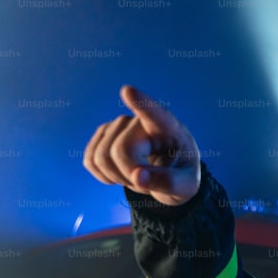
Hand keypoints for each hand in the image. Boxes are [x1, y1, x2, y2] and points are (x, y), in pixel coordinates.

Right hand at [83, 85, 200, 206]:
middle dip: (130, 176)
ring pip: (101, 158)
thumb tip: (136, 176)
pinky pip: (90, 162)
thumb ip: (169, 183)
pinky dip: (105, 176)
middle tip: (150, 180)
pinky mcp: (102, 134)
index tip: (128, 91)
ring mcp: (118, 125)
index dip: (139, 103)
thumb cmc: (181, 175)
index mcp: (170, 129)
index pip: (154, 113)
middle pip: (120, 151)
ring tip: (140, 175)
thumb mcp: (187, 186)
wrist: (169, 172)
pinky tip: (123, 173)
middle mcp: (140, 121)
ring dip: (119, 177)